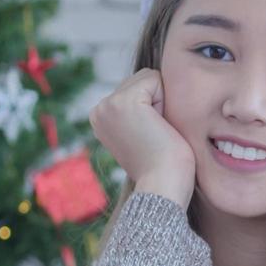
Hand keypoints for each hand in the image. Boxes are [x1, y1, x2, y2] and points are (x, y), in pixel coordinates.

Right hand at [88, 68, 194, 205]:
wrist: (164, 187)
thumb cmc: (166, 168)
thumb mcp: (146, 134)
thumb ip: (142, 112)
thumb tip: (156, 87)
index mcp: (102, 118)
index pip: (139, 88)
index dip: (156, 109)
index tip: (152, 137)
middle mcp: (99, 109)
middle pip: (144, 80)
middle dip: (159, 103)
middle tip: (156, 136)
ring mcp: (108, 104)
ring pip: (150, 78)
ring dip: (163, 103)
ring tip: (157, 132)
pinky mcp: (124, 101)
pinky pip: (157, 79)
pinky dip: (166, 101)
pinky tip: (159, 127)